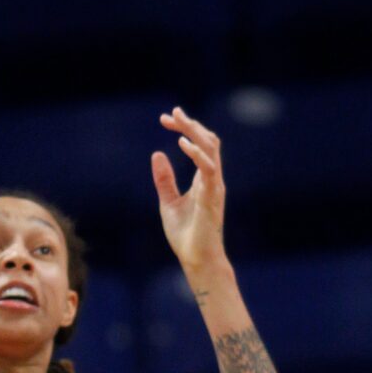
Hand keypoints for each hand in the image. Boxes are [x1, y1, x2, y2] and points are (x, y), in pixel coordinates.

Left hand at [151, 107, 227, 283]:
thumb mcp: (168, 202)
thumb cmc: (186, 235)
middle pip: (208, 141)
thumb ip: (164, 180)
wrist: (196, 259)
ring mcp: (214, 186)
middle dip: (190, 124)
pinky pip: (208, 168)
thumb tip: (157, 154)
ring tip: (178, 120)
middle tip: (172, 113)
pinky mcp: (211, 197)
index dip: (184, 129)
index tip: (165, 119)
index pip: (199, 145)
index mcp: (203, 179)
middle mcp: (212, 179)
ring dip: (194, 132)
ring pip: (211, 149)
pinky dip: (196, 153)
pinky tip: (182, 143)